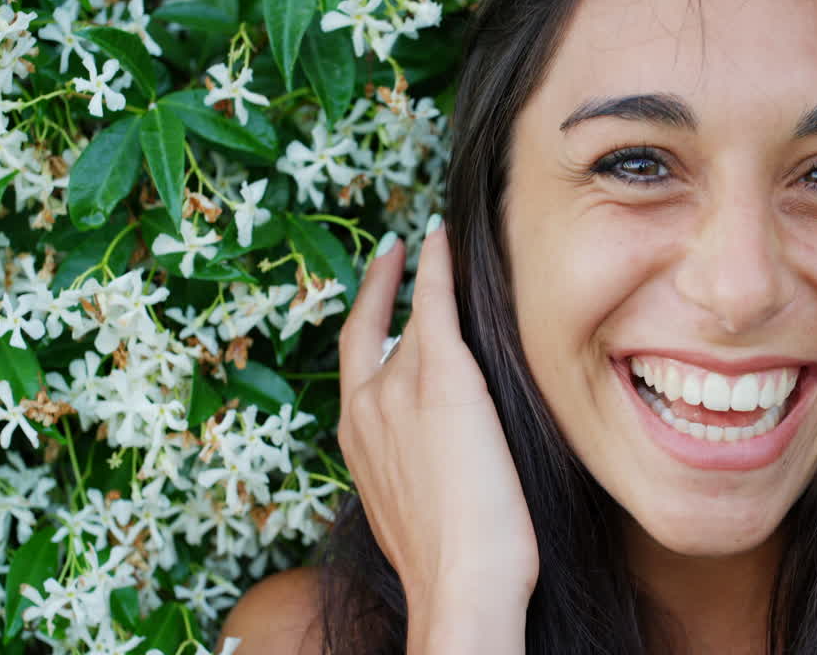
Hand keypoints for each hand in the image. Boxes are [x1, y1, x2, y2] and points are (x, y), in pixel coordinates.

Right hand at [337, 224, 538, 623]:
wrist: (461, 581)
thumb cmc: (452, 563)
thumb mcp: (412, 506)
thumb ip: (411, 463)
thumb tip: (435, 448)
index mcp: (355, 440)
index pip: (356, 365)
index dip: (362, 323)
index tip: (374, 291)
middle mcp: (363, 406)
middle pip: (377, 338)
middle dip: (382, 289)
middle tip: (396, 252)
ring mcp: (397, 388)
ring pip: (414, 320)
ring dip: (428, 279)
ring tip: (443, 244)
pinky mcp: (443, 376)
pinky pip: (433, 302)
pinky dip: (435, 265)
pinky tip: (441, 236)